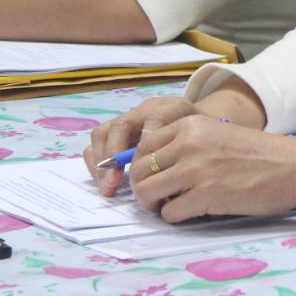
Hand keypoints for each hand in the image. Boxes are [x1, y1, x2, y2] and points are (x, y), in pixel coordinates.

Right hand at [84, 97, 204, 196]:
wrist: (193, 124)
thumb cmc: (196, 137)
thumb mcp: (200, 140)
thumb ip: (187, 151)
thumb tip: (168, 176)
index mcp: (167, 109)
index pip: (155, 119)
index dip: (146, 144)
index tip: (144, 168)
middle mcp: (142, 111)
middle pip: (120, 125)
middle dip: (113, 155)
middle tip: (114, 182)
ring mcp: (126, 120)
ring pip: (103, 132)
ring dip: (101, 161)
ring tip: (107, 186)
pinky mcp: (116, 132)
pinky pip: (98, 142)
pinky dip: (95, 161)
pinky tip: (104, 181)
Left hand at [126, 115, 295, 222]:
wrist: (291, 167)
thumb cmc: (257, 153)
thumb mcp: (215, 133)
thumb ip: (186, 143)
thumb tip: (153, 167)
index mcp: (189, 125)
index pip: (142, 147)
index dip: (142, 166)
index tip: (153, 178)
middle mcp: (187, 144)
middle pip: (139, 170)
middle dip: (143, 188)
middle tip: (158, 197)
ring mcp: (195, 170)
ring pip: (146, 192)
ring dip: (154, 204)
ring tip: (170, 206)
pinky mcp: (206, 196)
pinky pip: (169, 212)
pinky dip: (175, 217)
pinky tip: (191, 212)